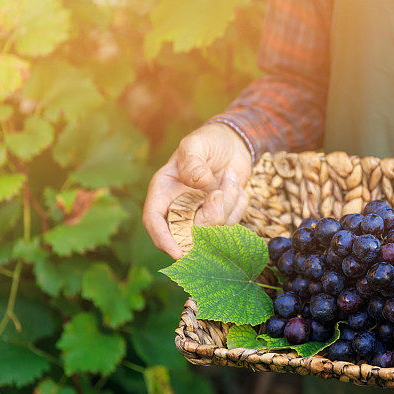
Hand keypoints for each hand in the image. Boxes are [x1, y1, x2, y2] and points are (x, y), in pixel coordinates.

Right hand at [143, 123, 252, 259]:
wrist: (232, 143)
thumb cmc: (208, 141)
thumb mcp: (196, 143)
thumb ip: (193, 161)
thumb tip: (198, 181)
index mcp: (164, 191)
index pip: (154, 220)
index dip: (163, 239)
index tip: (176, 252)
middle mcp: (179, 207)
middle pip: (187, 233)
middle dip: (209, 217)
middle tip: (219, 192)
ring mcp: (201, 214)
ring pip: (214, 229)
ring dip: (229, 203)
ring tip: (230, 176)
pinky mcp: (221, 216)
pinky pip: (233, 223)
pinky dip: (239, 203)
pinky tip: (235, 183)